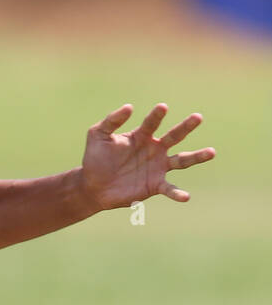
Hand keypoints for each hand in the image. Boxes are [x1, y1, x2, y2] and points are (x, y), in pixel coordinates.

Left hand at [80, 102, 215, 210]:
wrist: (92, 186)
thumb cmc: (95, 158)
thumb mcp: (97, 135)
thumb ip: (111, 121)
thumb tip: (129, 107)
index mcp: (141, 135)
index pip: (152, 122)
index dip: (157, 115)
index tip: (162, 108)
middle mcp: (154, 149)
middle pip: (174, 136)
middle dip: (186, 127)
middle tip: (198, 117)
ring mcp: (157, 167)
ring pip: (182, 160)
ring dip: (197, 156)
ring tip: (212, 152)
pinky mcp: (154, 185)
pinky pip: (169, 188)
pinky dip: (177, 193)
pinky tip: (186, 197)